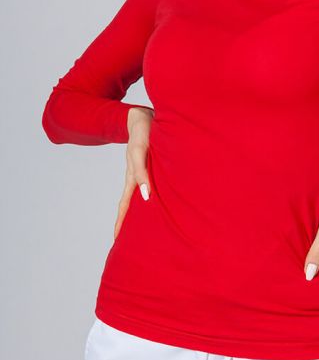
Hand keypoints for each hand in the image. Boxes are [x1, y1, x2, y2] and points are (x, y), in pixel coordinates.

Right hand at [114, 107, 153, 239]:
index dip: (121, 224)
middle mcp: (138, 178)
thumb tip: (145, 196)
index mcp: (132, 178)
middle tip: (132, 243)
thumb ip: (142, 173)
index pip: (125, 206)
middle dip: (131, 224)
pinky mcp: (153, 167)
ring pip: (143, 197)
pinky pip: (152, 186)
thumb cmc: (143, 132)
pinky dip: (153, 198)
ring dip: (143, 212)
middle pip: (132, 206)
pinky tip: (159, 203)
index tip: (117, 241)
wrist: (145, 116)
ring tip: (148, 229)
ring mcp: (145, 173)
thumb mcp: (140, 152)